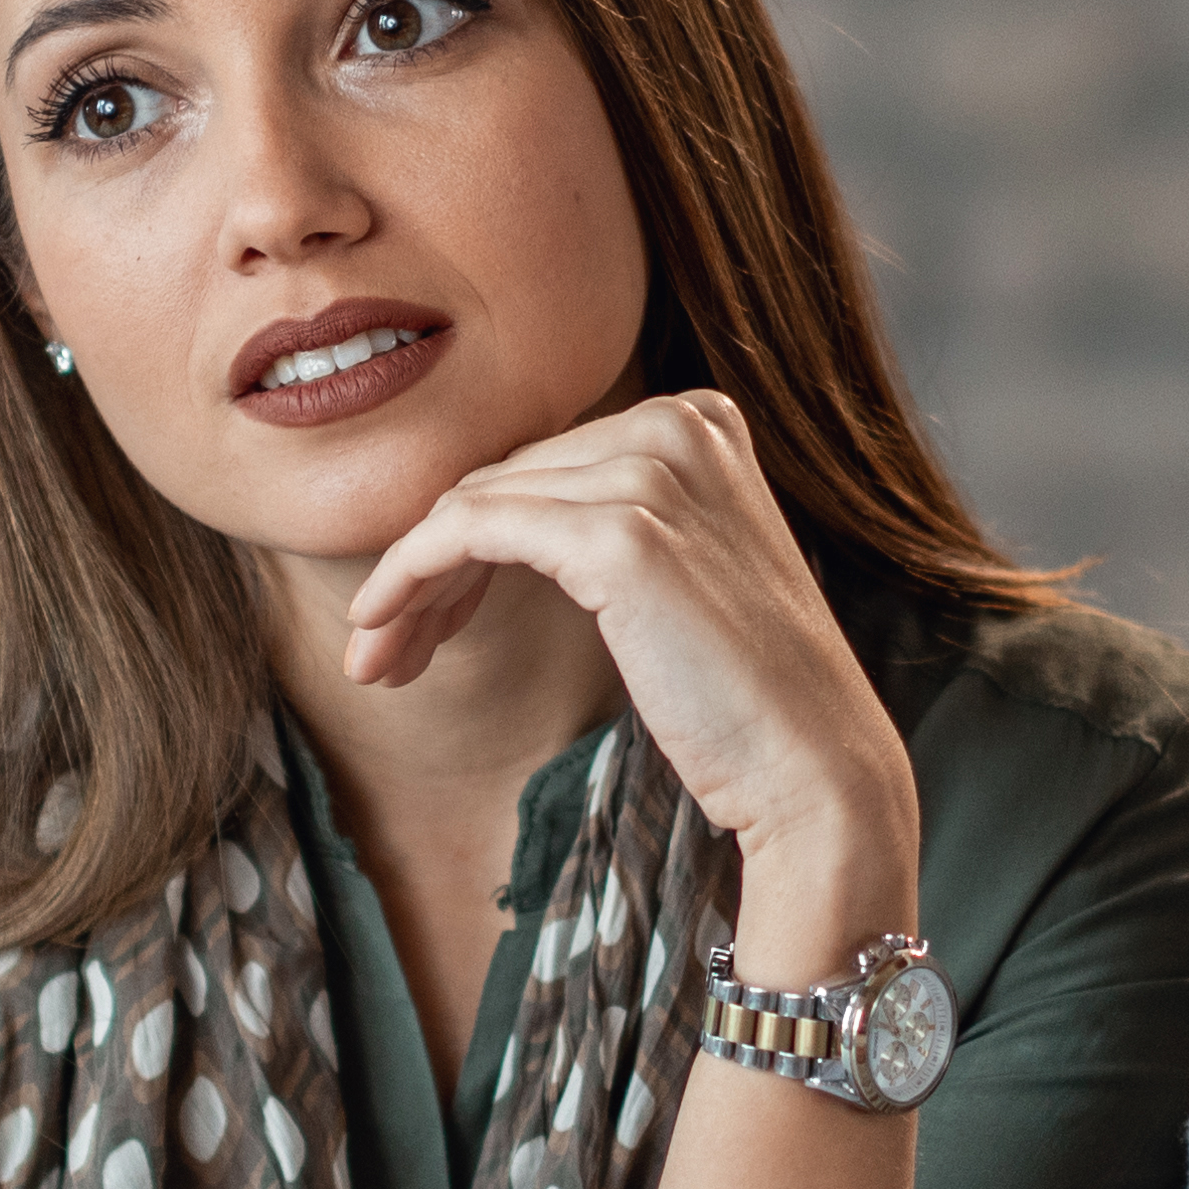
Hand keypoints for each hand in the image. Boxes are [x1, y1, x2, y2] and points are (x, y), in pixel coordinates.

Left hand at [337, 396, 920, 937]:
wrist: (814, 768)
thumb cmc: (747, 700)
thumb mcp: (681, 579)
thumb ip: (612, 528)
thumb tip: (492, 526)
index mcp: (701, 420)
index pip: (541, 466)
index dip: (468, 541)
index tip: (424, 619)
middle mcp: (678, 424)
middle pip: (501, 480)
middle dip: (428, 568)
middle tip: (380, 649)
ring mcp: (651, 472)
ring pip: (471, 506)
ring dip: (407, 585)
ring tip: (375, 661)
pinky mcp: (619, 534)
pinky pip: (468, 531)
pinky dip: (408, 575)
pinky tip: (378, 626)